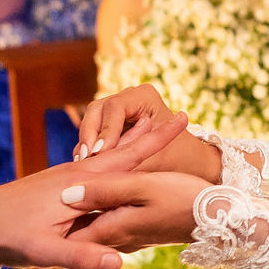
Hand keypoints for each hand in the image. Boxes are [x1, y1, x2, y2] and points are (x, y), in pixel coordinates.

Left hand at [0, 113, 187, 268]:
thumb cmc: (11, 236)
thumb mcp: (45, 252)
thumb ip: (82, 257)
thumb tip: (118, 264)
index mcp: (83, 182)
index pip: (130, 157)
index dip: (158, 140)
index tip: (183, 120)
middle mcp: (79, 172)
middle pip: (124, 150)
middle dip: (151, 135)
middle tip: (180, 119)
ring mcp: (70, 175)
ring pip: (111, 157)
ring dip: (134, 144)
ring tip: (154, 132)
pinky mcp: (62, 183)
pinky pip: (98, 167)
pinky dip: (115, 158)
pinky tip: (116, 162)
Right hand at [74, 86, 220, 180]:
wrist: (187, 163)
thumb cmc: (178, 159)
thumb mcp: (157, 160)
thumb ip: (131, 161)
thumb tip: (103, 171)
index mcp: (145, 96)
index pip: (116, 107)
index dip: (106, 130)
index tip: (100, 153)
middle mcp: (129, 98)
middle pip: (98, 110)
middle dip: (90, 135)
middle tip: (86, 159)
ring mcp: (117, 109)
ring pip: (91, 120)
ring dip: (86, 142)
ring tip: (81, 164)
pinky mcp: (109, 124)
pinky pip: (92, 132)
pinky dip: (87, 147)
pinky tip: (83, 166)